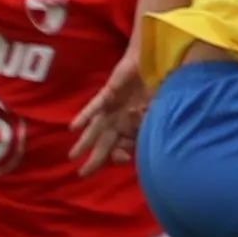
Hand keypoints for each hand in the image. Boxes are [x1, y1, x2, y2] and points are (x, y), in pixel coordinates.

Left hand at [72, 55, 150, 175]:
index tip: (122, 159)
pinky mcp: (108, 94)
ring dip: (84, 143)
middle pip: (106, 144)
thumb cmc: (164, 88)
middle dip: (95, 160)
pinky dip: (84, 117)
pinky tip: (74, 128)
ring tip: (72, 156)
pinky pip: (95, 107)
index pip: (125, 148)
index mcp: (137, 128)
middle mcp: (123, 121)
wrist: (160, 62)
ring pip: (97, 129)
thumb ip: (150, 133)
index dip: (121, 156)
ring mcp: (114, 108)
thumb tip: (140, 149)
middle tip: (81, 175)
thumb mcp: (160, 115)